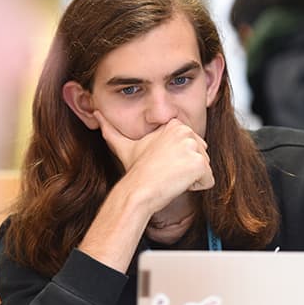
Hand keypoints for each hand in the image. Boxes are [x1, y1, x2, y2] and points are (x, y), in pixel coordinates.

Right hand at [94, 111, 212, 213]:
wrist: (138, 190)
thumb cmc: (134, 170)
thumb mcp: (123, 146)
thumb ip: (110, 129)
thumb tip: (95, 114)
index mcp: (175, 125)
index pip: (192, 147)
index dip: (176, 160)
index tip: (161, 163)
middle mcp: (187, 132)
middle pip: (201, 156)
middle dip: (185, 169)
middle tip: (165, 171)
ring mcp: (195, 147)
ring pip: (204, 169)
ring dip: (190, 178)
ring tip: (170, 177)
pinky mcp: (200, 164)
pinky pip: (208, 181)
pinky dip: (195, 187)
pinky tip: (177, 184)